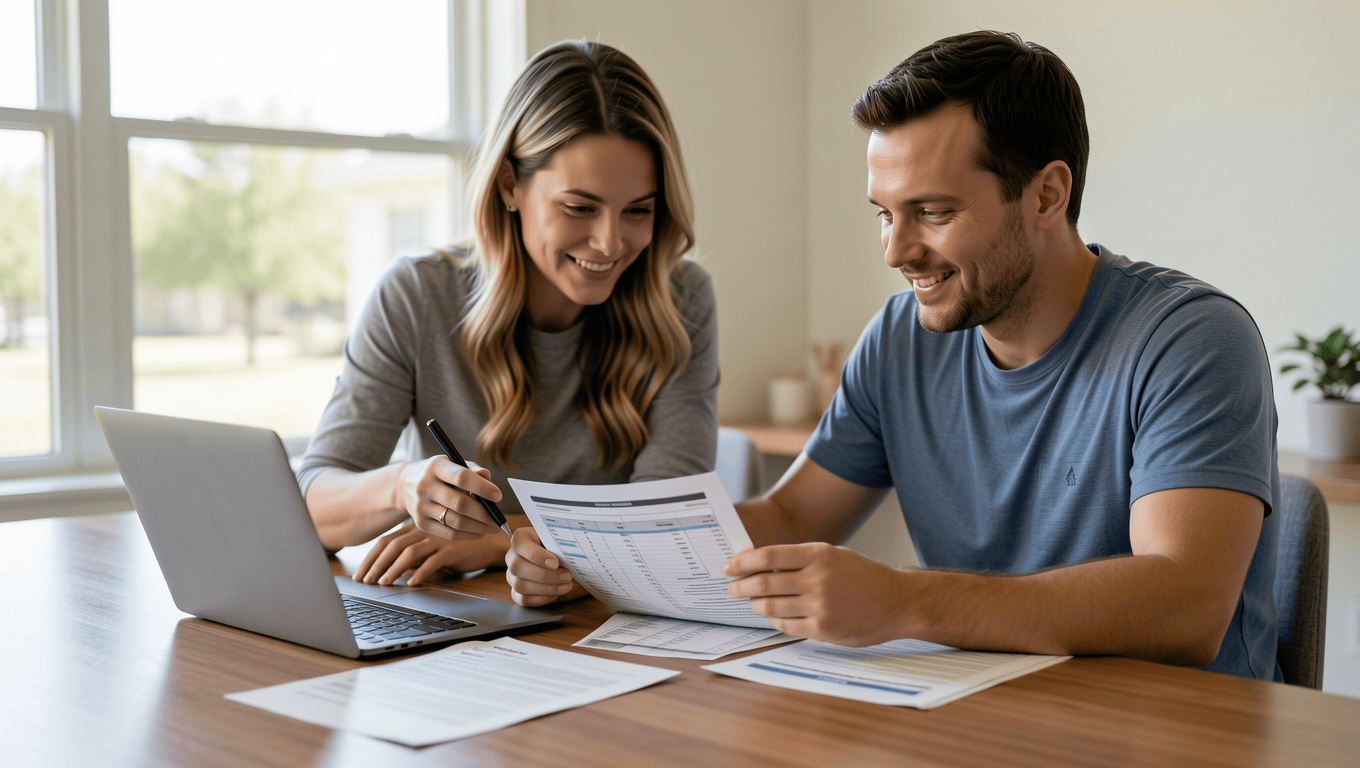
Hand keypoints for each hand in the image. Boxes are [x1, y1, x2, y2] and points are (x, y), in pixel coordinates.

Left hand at [353, 523, 507, 585]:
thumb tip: (394, 571)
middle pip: (392, 546)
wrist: (489, 542)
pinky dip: (420, 573)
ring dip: (393, 569)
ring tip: (383, 583)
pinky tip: (412, 583)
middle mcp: (424, 531)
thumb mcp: (431, 549)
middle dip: (375, 564)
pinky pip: (432, 561)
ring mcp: (438, 539)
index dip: (370, 557)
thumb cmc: (457, 546)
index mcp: (416, 528)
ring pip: (409, 553)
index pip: (386, 541)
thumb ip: (415, 555)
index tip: (360, 573)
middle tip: (365, 581)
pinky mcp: (452, 549)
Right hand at [395, 456, 504, 540]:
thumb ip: (473, 470)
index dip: (482, 488)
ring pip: (456, 522)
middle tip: (500, 520)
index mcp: (436, 467)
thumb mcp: (453, 463)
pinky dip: (468, 535)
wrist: (405, 484)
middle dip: (485, 514)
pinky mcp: (420, 523)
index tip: (498, 496)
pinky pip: (449, 534)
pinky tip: (480, 532)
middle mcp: (425, 486)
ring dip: (479, 527)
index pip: (462, 477)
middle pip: (460, 504)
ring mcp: (421, 507)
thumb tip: (490, 483)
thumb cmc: (440, 473)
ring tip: (493, 527)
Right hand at [505, 527, 583, 606]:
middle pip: (517, 567)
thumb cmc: (558, 547)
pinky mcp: (516, 592)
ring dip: (546, 588)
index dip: (537, 555)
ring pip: (520, 585)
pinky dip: (542, 598)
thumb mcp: (559, 540)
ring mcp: (512, 576)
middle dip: (545, 575)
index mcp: (521, 538)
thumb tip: (570, 558)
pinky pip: (523, 599)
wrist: (559, 558)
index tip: (556, 563)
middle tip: (567, 576)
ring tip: (566, 586)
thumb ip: (560, 546)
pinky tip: (556, 593)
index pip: (520, 543)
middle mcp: (512, 556)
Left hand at [725, 542, 910, 645]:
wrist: (896, 602)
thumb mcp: (834, 555)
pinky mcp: (823, 630)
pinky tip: (773, 615)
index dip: (743, 562)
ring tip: (752, 602)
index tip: (730, 566)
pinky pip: (786, 625)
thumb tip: (761, 563)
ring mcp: (820, 606)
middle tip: (733, 588)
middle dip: (741, 586)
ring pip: (771, 606)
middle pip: (764, 582)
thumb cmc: (863, 577)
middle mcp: (818, 579)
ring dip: (755, 604)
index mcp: (819, 554)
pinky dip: (774, 620)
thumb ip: (801, 559)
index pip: (768, 556)